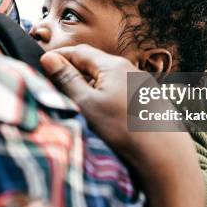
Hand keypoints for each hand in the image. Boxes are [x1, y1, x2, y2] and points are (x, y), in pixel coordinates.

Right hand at [40, 44, 205, 206]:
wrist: (164, 154)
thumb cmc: (123, 129)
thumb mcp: (87, 104)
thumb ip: (67, 79)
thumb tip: (48, 59)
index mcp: (112, 65)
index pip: (79, 51)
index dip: (59, 57)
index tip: (42, 65)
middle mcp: (129, 68)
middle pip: (93, 63)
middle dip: (73, 72)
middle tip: (54, 85)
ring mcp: (141, 83)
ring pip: (107, 78)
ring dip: (89, 85)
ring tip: (75, 102)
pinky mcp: (149, 99)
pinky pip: (120, 91)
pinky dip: (105, 96)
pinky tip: (102, 114)